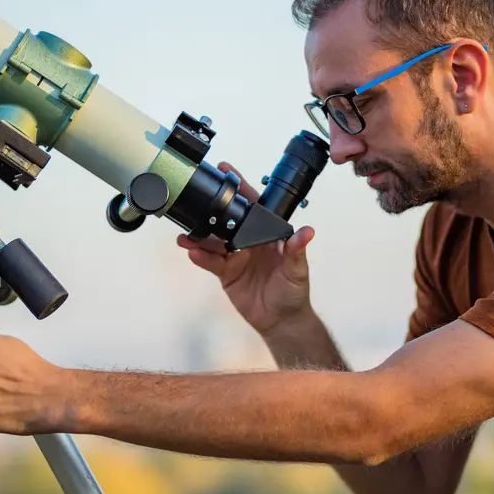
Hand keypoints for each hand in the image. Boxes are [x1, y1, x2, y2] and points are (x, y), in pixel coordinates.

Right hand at [177, 161, 315, 337]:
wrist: (281, 320)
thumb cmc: (293, 292)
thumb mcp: (298, 270)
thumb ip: (297, 251)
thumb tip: (307, 232)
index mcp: (267, 235)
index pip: (253, 207)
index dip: (240, 189)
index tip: (227, 172)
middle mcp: (249, 242)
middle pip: (227, 221)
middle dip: (211, 211)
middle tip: (196, 201)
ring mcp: (236, 256)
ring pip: (214, 241)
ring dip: (199, 237)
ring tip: (186, 236)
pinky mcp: (226, 273)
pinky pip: (211, 262)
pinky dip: (201, 257)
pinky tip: (192, 253)